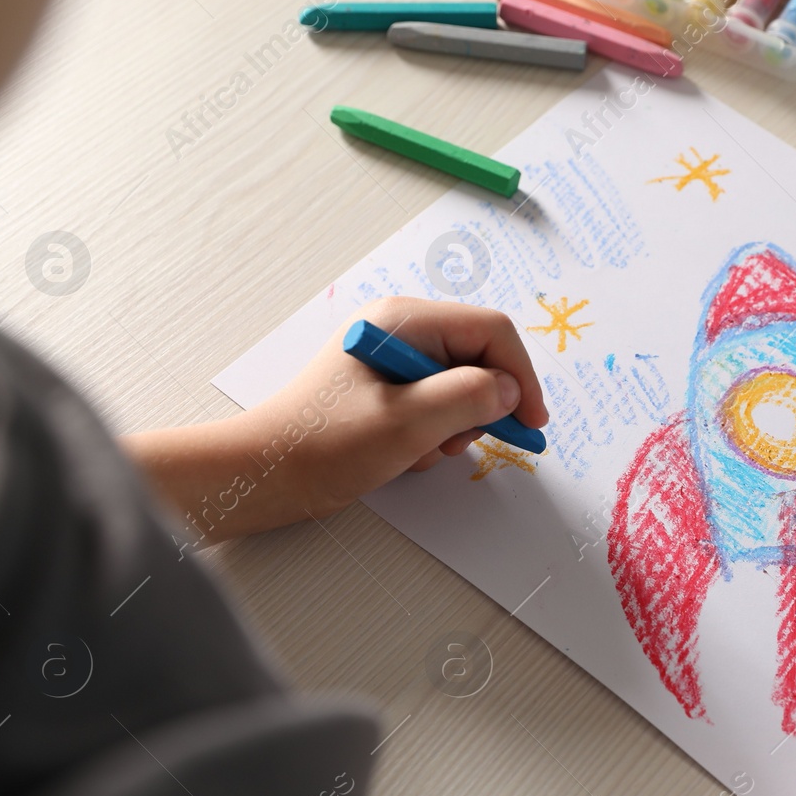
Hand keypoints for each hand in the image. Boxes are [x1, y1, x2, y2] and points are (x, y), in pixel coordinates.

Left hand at [123, 297, 547, 545]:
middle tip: (455, 442)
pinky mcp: (385, 391)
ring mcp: (392, 361)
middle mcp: (401, 331)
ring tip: (419, 451)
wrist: (264, 474)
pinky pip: (434, 406)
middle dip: (479, 407)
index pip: (491, 332)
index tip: (532, 423)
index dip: (521, 376)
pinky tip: (403, 454)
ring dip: (453, 427)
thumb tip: (510, 391)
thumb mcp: (408, 422)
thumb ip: (470, 398)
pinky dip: (432, 434)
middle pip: (479, 360)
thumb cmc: (325, 444)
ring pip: (460, 388)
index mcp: (404, 321)